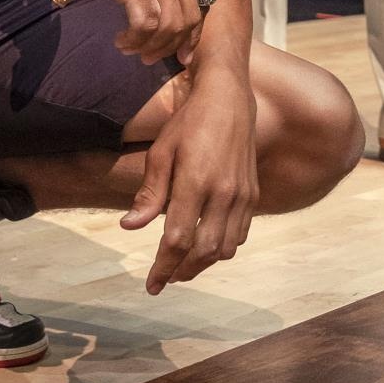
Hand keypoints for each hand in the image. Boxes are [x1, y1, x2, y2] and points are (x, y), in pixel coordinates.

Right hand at [43, 0, 202, 61]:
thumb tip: (170, 18)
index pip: (202, 3)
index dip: (193, 35)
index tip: (181, 55)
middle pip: (188, 19)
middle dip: (171, 46)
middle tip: (149, 58)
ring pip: (169, 25)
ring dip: (150, 46)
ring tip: (131, 49)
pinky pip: (145, 23)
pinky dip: (135, 39)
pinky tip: (122, 40)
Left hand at [119, 72, 259, 294]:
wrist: (229, 97)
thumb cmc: (189, 121)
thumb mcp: (161, 152)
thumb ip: (150, 193)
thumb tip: (130, 226)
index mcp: (196, 182)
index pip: (178, 240)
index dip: (163, 268)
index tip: (151, 285)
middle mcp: (224, 193)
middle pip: (204, 251)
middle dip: (182, 271)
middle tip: (165, 278)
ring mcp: (242, 194)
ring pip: (226, 248)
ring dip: (204, 263)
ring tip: (184, 265)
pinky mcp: (253, 192)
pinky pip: (241, 233)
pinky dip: (224, 247)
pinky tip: (208, 244)